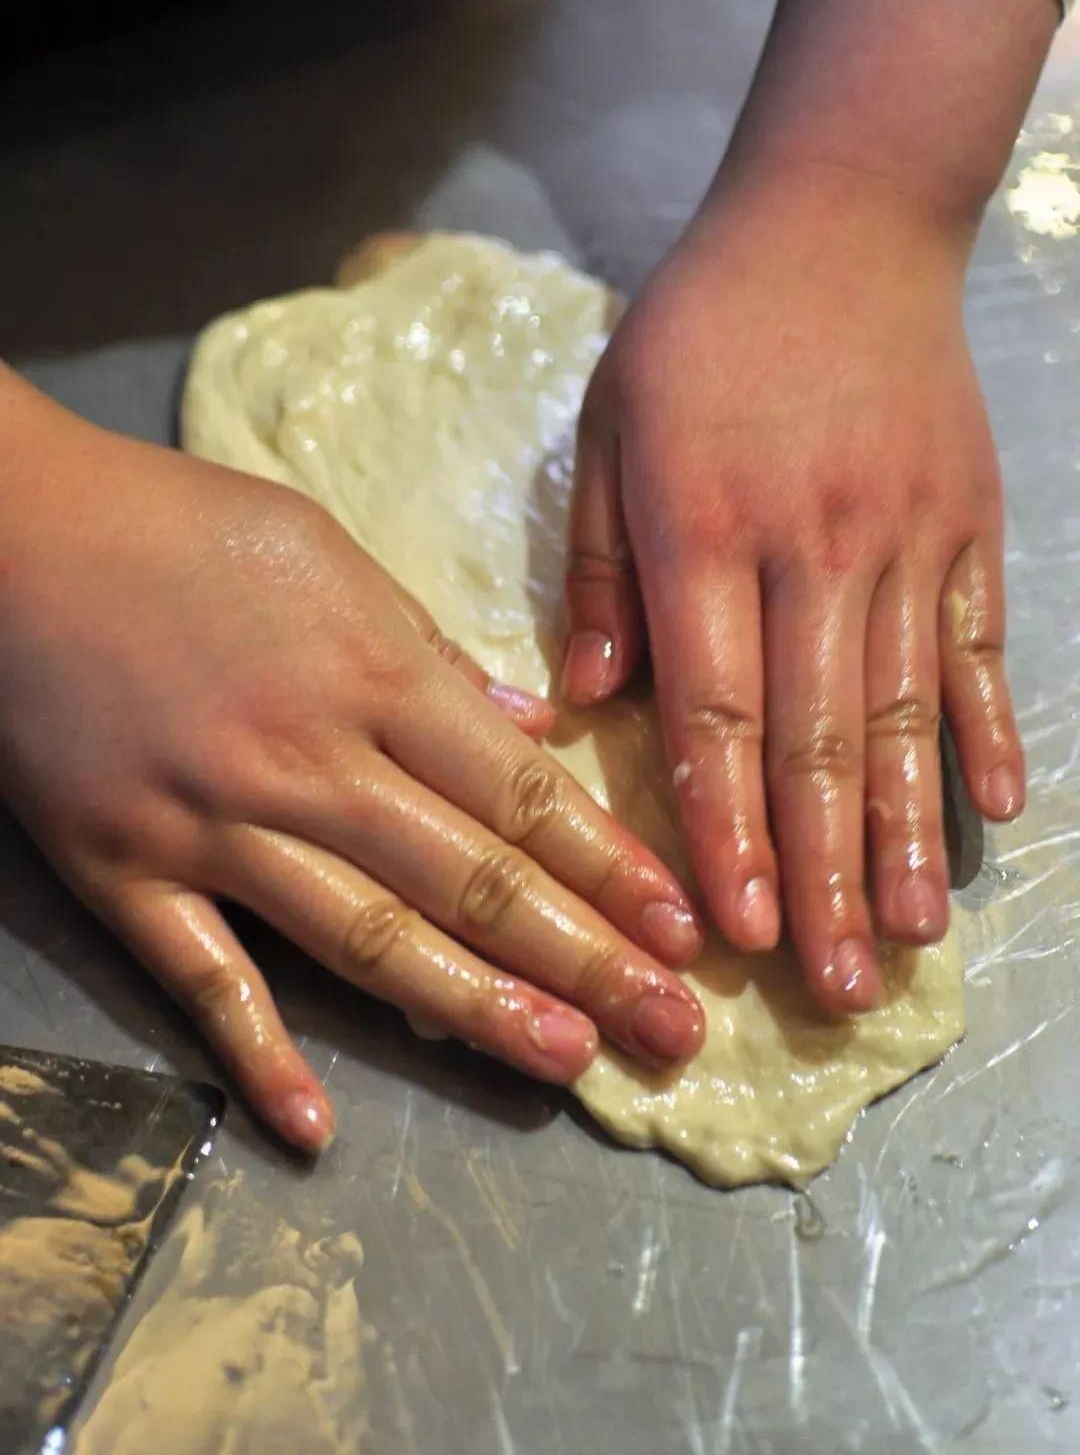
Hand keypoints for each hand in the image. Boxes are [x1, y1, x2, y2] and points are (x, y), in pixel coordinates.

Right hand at [0, 378, 703, 1149]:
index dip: (609, 868)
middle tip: (674, 1030)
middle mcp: (309, 763)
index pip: (518, 793)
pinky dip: (256, 1052)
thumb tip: (531, 729)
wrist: (15, 531)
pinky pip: (201, 976)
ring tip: (568, 1064)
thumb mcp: (327, 552)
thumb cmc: (181, 526)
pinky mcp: (126, 870)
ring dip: (477, 1010)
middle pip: (471, 879)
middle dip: (587, 957)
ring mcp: (215, 827)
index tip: (684, 930)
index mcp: (372, 674)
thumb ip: (431, 648)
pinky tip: (310, 1126)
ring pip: (368, 939)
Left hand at [563, 171, 1023, 1011]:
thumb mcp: (610, 425)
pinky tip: (1002, 808)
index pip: (718, 709)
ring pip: (908, 709)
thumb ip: (600, 568)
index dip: (727, 827)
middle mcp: (813, 547)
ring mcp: (905, 536)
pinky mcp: (968, 518)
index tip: (733, 928)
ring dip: (909, 830)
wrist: (842, 214)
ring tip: (911, 934)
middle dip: (824, 872)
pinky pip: (979, 640)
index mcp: (705, 530)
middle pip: (821, 738)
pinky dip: (990, 727)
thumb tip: (592, 699)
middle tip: (835, 987)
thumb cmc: (701, 328)